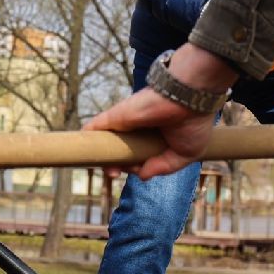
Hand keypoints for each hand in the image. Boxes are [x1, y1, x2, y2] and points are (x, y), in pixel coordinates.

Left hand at [85, 44, 234, 178]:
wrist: (190, 97)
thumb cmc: (193, 122)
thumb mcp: (185, 154)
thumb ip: (164, 167)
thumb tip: (141, 176)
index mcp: (155, 136)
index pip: (137, 154)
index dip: (133, 166)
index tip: (138, 171)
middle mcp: (138, 129)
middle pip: (118, 149)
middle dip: (114, 164)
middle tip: (114, 174)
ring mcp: (125, 122)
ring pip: (105, 141)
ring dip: (101, 157)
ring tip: (107, 171)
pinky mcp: (116, 116)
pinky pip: (94, 128)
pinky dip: (85, 139)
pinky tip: (80, 152)